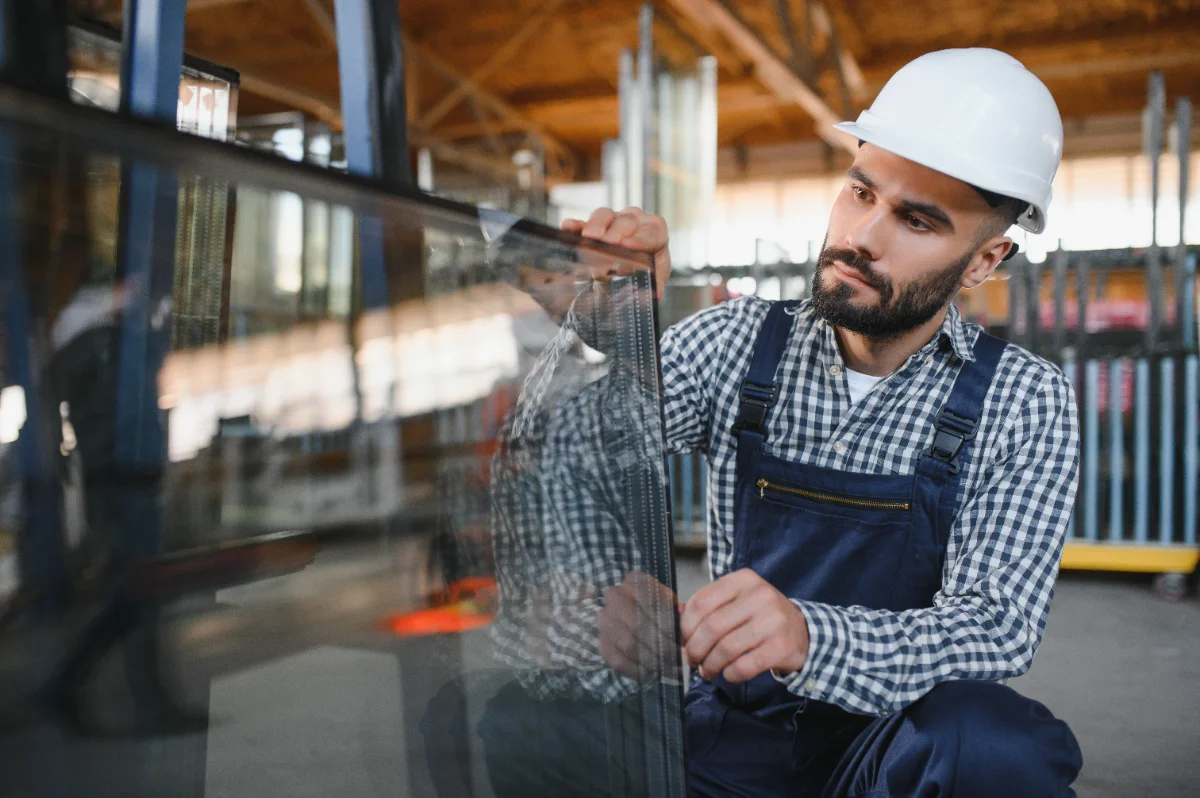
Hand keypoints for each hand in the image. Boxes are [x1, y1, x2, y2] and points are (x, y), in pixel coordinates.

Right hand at [560, 207, 671, 299]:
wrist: (631, 273)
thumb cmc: (647, 270)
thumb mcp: (653, 277)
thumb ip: (654, 285)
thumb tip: (653, 296)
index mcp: (654, 232)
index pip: (652, 232)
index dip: (640, 238)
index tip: (627, 246)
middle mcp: (634, 222)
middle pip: (626, 220)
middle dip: (616, 232)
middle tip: (607, 242)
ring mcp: (612, 221)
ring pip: (604, 215)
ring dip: (595, 225)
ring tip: (588, 237)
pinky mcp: (592, 226)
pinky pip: (582, 223)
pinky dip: (575, 225)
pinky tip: (567, 227)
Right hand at [597, 570, 682, 679]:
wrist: (634, 620)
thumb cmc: (660, 614)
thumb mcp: (671, 608)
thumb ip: (678, 615)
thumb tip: (683, 628)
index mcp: (635, 580)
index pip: (650, 602)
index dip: (666, 623)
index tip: (679, 640)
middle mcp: (615, 595)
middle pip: (637, 625)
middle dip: (660, 646)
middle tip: (676, 659)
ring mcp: (604, 618)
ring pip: (628, 644)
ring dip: (651, 660)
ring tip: (668, 669)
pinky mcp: (602, 642)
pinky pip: (618, 661)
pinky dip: (637, 670)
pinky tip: (652, 673)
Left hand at [680, 568, 808, 682]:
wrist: (803, 631)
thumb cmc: (761, 616)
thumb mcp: (737, 601)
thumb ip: (708, 606)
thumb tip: (675, 613)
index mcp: (744, 580)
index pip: (702, 602)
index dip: (686, 626)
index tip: (683, 640)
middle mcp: (761, 595)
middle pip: (712, 627)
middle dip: (695, 649)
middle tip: (692, 660)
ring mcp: (774, 621)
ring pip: (726, 648)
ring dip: (711, 665)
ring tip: (708, 670)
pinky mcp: (782, 646)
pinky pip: (744, 666)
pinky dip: (730, 674)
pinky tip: (729, 673)